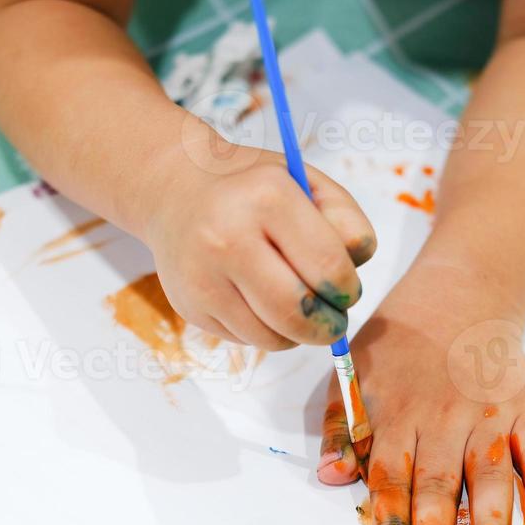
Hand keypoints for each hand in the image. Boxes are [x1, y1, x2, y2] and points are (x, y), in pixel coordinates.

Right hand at [143, 149, 375, 349]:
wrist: (175, 190)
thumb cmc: (254, 189)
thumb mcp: (306, 183)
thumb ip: (346, 221)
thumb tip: (350, 283)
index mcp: (267, 198)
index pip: (329, 268)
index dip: (348, 289)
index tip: (347, 290)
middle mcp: (227, 238)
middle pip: (298, 313)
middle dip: (328, 326)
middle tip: (333, 319)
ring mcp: (202, 277)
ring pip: (272, 338)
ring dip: (297, 334)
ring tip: (297, 307)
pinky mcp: (189, 306)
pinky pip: (246, 340)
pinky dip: (265, 332)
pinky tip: (260, 302)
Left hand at [318, 264, 524, 524]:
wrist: (459, 293)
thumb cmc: (399, 343)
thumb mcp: (353, 374)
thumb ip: (339, 428)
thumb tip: (331, 477)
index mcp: (397, 414)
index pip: (391, 473)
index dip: (391, 515)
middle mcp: (444, 418)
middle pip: (438, 482)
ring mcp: (489, 415)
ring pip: (490, 474)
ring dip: (490, 521)